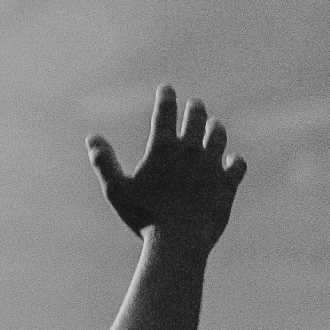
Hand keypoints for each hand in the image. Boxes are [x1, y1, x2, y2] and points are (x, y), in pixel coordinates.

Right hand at [88, 86, 246, 248]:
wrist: (179, 241)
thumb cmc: (144, 217)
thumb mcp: (116, 190)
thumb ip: (104, 162)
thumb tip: (92, 139)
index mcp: (163, 148)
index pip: (165, 112)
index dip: (165, 97)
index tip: (167, 88)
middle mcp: (190, 150)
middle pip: (196, 118)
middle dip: (195, 108)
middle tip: (195, 104)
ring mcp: (212, 166)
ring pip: (218, 137)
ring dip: (216, 128)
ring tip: (214, 125)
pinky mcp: (227, 184)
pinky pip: (237, 166)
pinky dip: (235, 161)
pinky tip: (233, 161)